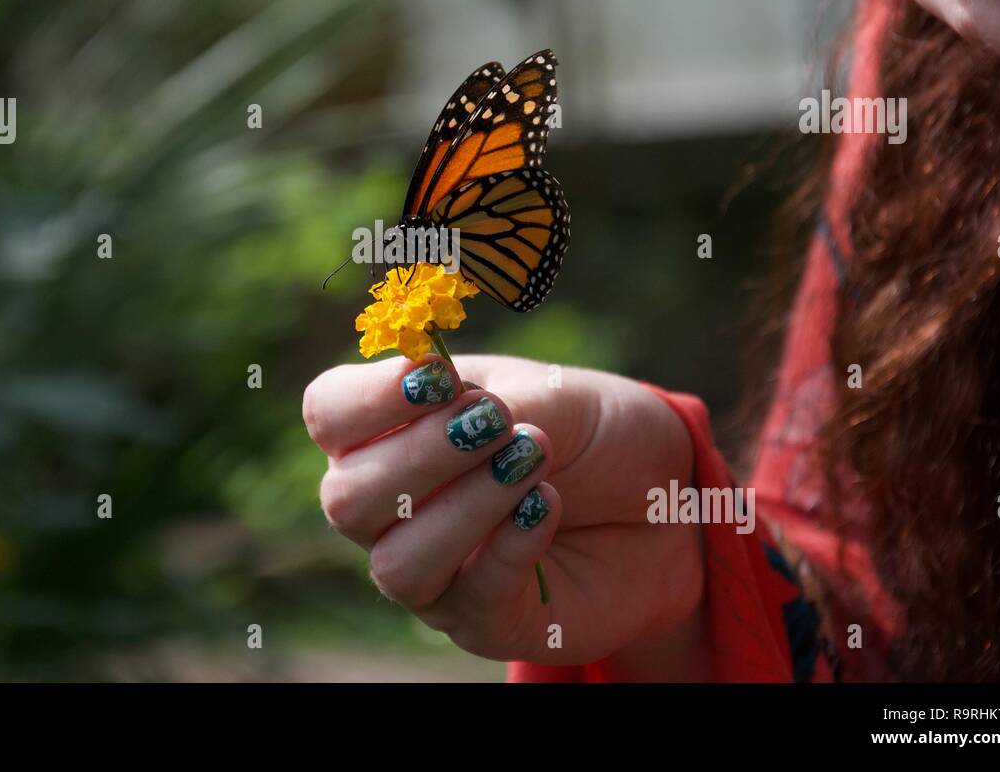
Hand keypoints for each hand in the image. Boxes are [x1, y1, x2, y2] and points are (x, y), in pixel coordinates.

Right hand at [302, 354, 704, 668]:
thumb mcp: (553, 394)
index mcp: (397, 426)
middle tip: (498, 423)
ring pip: (396, 564)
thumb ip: (494, 403)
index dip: (365, 398)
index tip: (435, 379)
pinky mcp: (483, 620)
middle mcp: (397, 503)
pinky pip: (467, 598)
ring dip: (465, 507)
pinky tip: (547, 505)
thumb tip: (447, 406)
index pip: (328, 413)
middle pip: (346, 496)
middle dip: (422, 454)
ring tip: (532, 463)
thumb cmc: (599, 435)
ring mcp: (435, 568)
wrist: (670, 499)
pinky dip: (507, 544)